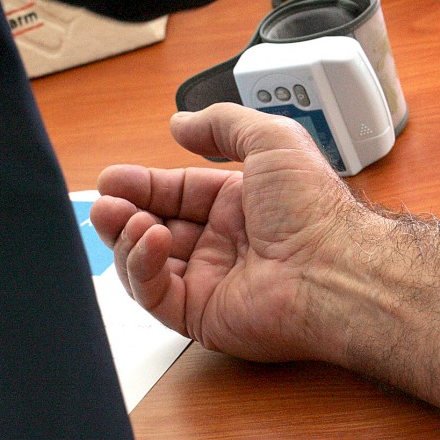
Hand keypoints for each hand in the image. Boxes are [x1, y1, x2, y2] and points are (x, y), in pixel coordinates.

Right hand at [91, 103, 373, 361]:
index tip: (114, 178)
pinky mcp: (203, 316)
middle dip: (124, 213)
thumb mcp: (272, 139)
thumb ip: (223, 125)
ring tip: (124, 218)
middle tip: (105, 201)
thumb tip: (179, 123)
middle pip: (155, 227)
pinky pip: (155, 293)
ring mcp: (213, 281)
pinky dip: (140, 266)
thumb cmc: (314, 208)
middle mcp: (226, 244)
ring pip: (146, 262)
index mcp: (242, 205)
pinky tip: (146, 239)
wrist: (334, 268)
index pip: (179, 193)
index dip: (144, 185)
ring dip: (125, 237)